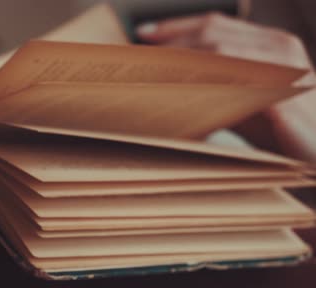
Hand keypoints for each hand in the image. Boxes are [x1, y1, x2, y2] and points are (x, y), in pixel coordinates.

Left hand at [137, 12, 315, 161]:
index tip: (143, 33)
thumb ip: (212, 85)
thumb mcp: (240, 101)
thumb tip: (166, 80)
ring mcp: (283, 66)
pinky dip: (202, 84)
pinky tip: (178, 93)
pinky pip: (235, 81)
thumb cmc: (278, 129)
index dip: (176, 26)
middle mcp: (277, 46)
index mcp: (268, 42)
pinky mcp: (283, 93)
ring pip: (219, 51)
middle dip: (170, 41)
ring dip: (179, 61)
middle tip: (138, 57)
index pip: (214, 23)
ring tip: (150, 73)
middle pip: (212, 32)